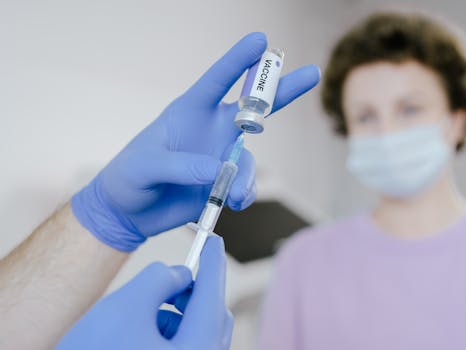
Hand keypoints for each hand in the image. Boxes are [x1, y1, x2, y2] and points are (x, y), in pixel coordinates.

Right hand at [56, 235, 231, 349]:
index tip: (212, 240)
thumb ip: (160, 278)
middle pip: (212, 316)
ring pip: (198, 330)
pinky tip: (144, 329)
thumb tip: (180, 274)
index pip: (213, 296)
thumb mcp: (125, 306)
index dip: (213, 262)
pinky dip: (171, 328)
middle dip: (192, 291)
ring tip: (147, 310)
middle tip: (173, 278)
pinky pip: (187, 344)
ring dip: (177, 311)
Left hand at [71, 32, 320, 250]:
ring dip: (246, 177)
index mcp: (189, 112)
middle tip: (311, 73)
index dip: (239, 61)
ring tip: (235, 196)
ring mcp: (220, 156)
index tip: (260, 41)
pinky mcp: (223, 183)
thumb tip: (219, 170)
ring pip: (249, 158)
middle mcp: (211, 129)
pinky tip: (234, 203)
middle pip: (253, 107)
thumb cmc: (129, 178)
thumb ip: (181, 166)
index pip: (217, 81)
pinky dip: (244, 194)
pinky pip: (244, 184)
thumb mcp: (146, 167)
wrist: (130, 212)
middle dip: (281, 90)